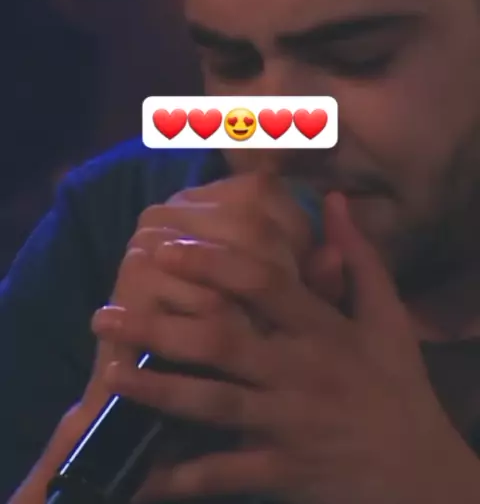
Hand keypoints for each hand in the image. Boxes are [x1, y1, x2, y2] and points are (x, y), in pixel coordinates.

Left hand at [94, 193, 479, 503]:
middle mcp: (299, 371)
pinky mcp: (283, 470)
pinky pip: (226, 472)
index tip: (164, 247)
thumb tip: (334, 197)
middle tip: (106, 310)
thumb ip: (358, 256)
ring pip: (214, 402)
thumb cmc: (399, 386)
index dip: (211, 262)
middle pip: (222, 341)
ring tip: (109, 371)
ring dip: (158, 388)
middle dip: (161, 324)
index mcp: (322, 329)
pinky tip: (142, 473)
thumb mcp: (388, 317)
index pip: (262, 284)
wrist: (420, 473)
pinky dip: (184, 474)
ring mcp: (288, 423)